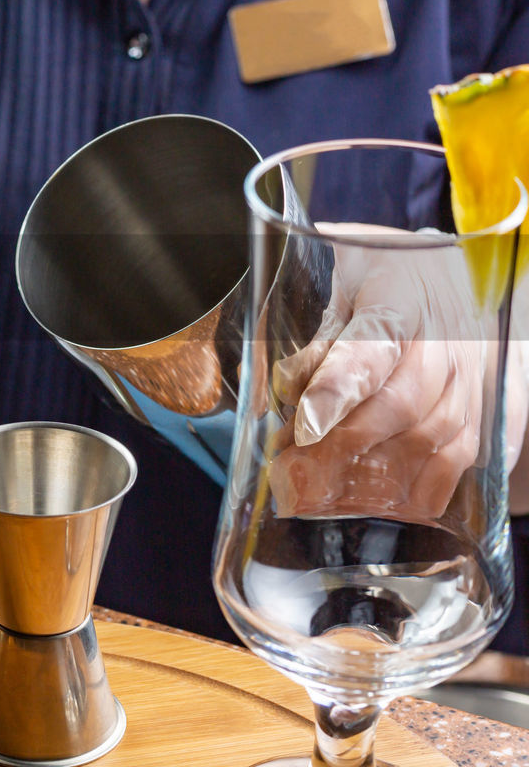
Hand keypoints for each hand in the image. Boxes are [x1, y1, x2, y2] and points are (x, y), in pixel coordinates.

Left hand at [267, 225, 515, 521]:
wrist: (456, 271)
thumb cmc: (384, 273)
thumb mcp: (339, 280)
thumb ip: (313, 335)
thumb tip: (282, 390)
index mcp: (399, 297)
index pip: (370, 348)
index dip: (337, 390)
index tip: (305, 426)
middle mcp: (446, 340)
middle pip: (402, 405)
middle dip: (344, 446)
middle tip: (295, 473)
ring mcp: (474, 376)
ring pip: (434, 437)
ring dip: (377, 474)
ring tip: (322, 494)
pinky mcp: (491, 405)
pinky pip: (464, 456)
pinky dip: (423, 486)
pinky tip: (386, 501)